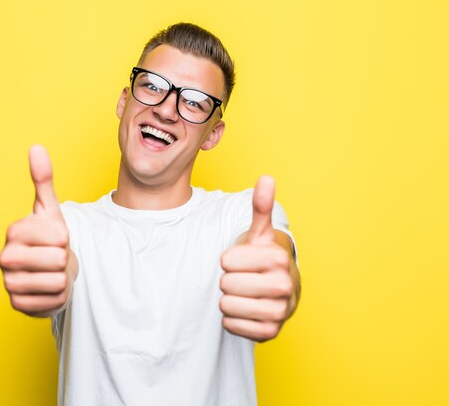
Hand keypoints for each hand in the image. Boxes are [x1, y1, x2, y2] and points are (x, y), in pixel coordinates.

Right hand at [0, 145, 77, 316]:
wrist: (48, 270)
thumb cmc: (49, 238)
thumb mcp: (50, 210)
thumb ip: (44, 180)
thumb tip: (36, 147)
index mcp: (14, 232)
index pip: (60, 237)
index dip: (65, 239)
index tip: (53, 239)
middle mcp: (5, 258)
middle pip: (59, 261)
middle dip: (63, 259)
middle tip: (53, 257)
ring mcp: (9, 283)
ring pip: (58, 282)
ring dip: (62, 278)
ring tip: (51, 272)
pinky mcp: (17, 306)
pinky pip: (53, 302)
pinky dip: (57, 297)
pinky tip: (46, 288)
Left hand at [219, 175, 294, 341]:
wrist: (276, 287)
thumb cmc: (261, 258)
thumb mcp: (258, 232)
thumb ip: (260, 206)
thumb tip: (266, 177)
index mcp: (278, 258)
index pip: (226, 261)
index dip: (228, 259)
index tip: (243, 260)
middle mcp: (285, 286)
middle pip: (225, 284)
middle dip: (228, 279)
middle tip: (244, 277)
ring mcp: (280, 312)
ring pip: (226, 306)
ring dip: (229, 299)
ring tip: (245, 293)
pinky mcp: (270, 333)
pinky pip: (232, 325)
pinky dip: (232, 319)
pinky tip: (246, 309)